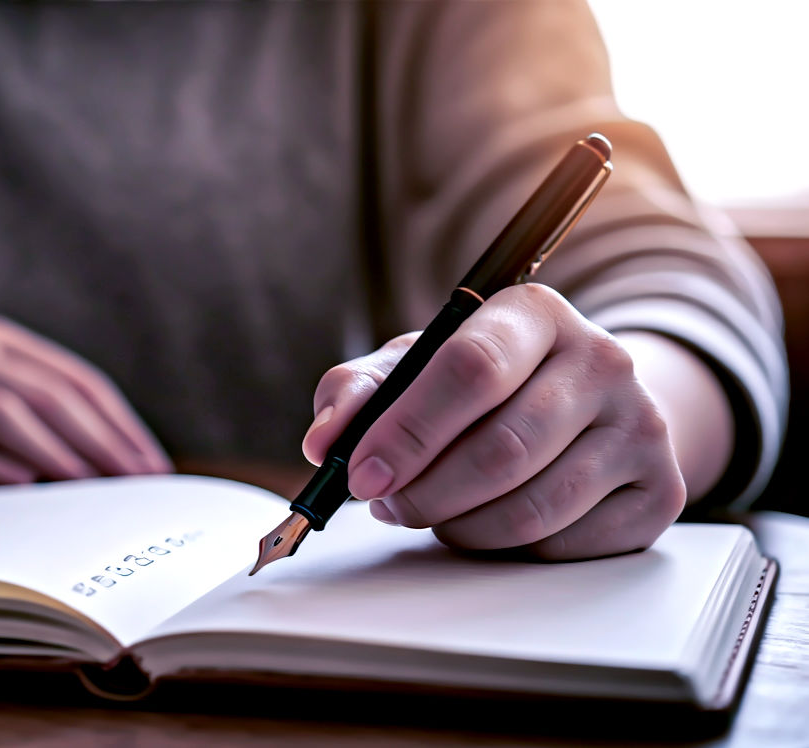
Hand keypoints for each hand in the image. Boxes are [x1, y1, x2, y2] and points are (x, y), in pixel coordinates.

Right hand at [0, 315, 172, 484]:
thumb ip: (31, 407)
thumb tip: (105, 462)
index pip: (74, 378)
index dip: (117, 421)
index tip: (149, 463)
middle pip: (46, 394)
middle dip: (99, 441)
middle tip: (135, 481)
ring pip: (3, 413)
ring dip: (54, 450)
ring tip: (91, 485)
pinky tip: (24, 484)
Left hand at [303, 284, 687, 559]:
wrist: (586, 405)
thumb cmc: (485, 385)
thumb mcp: (416, 366)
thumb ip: (359, 391)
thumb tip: (325, 441)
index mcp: (535, 314)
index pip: (470, 369)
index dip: (407, 431)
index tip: (361, 474)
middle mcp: (603, 359)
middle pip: (502, 449)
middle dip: (426, 492)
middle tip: (389, 506)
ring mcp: (642, 426)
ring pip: (532, 508)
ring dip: (462, 527)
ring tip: (435, 514)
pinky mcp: (661, 491)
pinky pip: (566, 546)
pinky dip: (512, 550)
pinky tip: (492, 525)